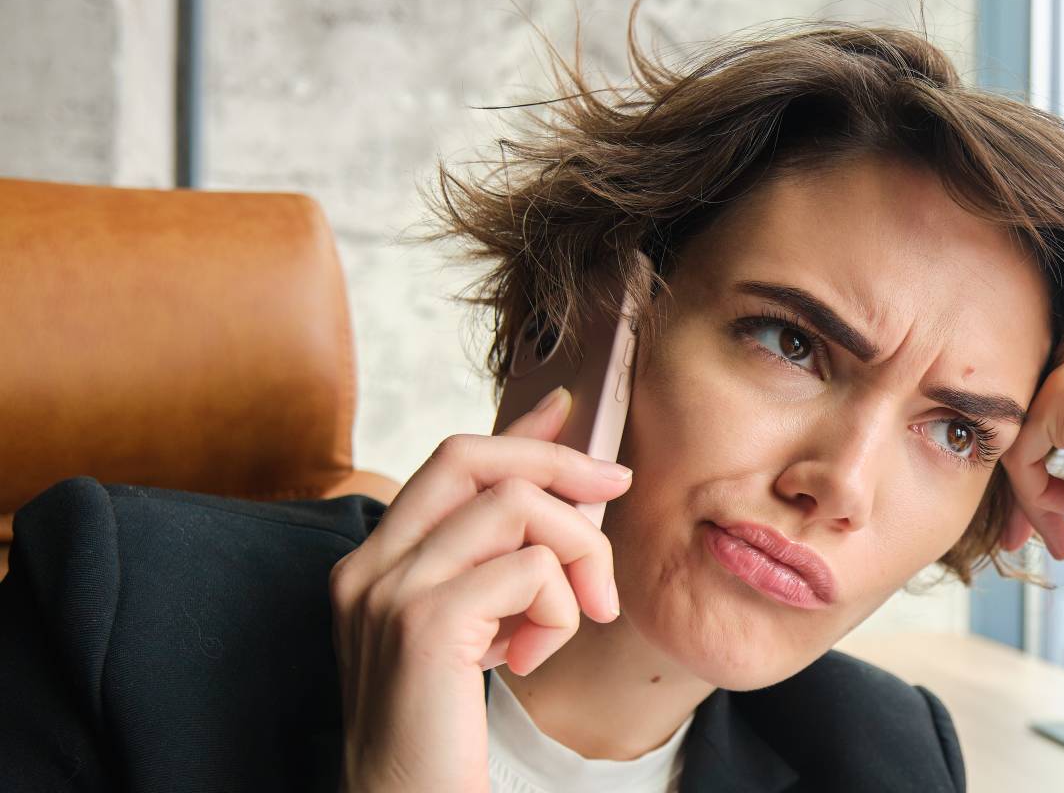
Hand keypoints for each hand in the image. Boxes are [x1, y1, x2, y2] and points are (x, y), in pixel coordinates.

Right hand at [327, 387, 632, 790]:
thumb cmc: (445, 735)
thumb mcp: (476, 632)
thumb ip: (502, 564)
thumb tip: (565, 493)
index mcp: (373, 563)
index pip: (451, 460)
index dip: (519, 428)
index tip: (570, 408)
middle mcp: (368, 567)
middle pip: (474, 458)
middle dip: (558, 462)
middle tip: (615, 488)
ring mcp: (389, 592)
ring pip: (517, 507)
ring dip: (575, 556)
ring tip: (574, 618)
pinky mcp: (425, 625)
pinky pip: (531, 571)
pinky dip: (558, 609)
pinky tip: (532, 658)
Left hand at [1000, 320, 1063, 565]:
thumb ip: (1051, 416)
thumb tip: (970, 431)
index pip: (1020, 383)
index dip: (1018, 446)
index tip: (1032, 502)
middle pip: (1008, 405)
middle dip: (1011, 474)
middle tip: (1024, 531)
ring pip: (1007, 431)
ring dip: (1023, 492)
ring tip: (1058, 527)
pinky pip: (1016, 453)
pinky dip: (1033, 495)